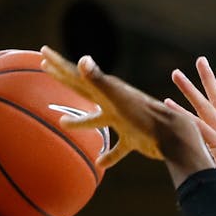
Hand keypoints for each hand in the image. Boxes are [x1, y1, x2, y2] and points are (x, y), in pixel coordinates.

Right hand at [40, 46, 212, 180]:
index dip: (59, 65)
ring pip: (97, 121)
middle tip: (46, 69)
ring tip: (64, 123)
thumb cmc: (144, 114)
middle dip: (64, 79)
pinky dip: (110, 156)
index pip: (76, 76)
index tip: (43, 53)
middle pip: (82, 91)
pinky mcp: (133, 140)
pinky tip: (101, 162)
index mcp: (106, 92)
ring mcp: (123, 121)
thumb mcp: (116, 96)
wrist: (172, 133)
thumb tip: (81, 60)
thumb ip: (98, 79)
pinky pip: (118, 149)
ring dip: (80, 122)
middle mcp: (112, 104)